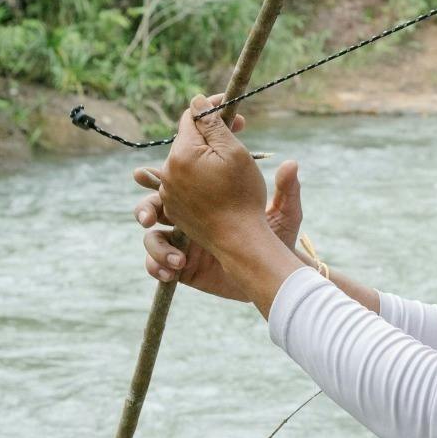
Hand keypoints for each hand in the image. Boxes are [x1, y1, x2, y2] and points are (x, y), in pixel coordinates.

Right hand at [135, 123, 301, 303]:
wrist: (273, 273)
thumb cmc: (277, 239)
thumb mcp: (283, 214)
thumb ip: (286, 190)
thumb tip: (292, 164)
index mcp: (205, 197)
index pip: (176, 180)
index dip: (158, 174)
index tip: (145, 173)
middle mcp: (188, 218)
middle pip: (154, 205)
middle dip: (145, 207)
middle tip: (149, 216)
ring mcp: (182, 243)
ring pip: (151, 236)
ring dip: (153, 243)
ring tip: (173, 254)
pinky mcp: (180, 268)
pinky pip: (156, 265)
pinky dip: (158, 266)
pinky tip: (174, 269)